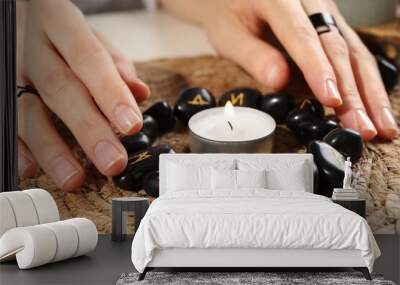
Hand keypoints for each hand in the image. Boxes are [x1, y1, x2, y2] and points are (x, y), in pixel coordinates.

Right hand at [17, 0, 149, 190]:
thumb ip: (114, 63)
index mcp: (59, 22)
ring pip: (27, 111)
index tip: (132, 126)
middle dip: (88, 129)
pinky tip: (32, 169)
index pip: (89, 59)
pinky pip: (6, 122)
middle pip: (60, 89)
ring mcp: (8, 70)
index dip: (111, 94)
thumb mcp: (88, 33)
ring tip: (75, 178)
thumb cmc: (59, 29)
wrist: (20, 14)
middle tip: (113, 161)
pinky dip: (19, 147)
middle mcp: (30, 45)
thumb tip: (139, 92)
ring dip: (52, 149)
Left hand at [162, 0, 398, 140]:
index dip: (319, 70)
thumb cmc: (229, 14)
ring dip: (370, 93)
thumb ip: (253, 55)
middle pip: (338, 49)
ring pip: (356, 53)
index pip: (303, 38)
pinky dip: (365, 84)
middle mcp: (311, 4)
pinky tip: (375, 107)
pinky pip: (354, 56)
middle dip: (353, 93)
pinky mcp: (332, 28)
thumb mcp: (228, 34)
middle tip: (364, 128)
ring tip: (383, 126)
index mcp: (280, 0)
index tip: (332, 100)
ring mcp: (326, 15)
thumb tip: (280, 80)